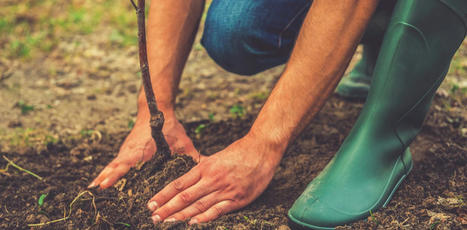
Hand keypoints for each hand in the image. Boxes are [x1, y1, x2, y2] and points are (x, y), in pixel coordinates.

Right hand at [89, 115, 199, 188]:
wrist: (155, 109)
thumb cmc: (171, 127)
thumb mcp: (183, 141)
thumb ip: (192, 156)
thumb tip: (206, 167)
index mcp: (143, 149)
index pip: (127, 163)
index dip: (117, 174)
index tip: (106, 184)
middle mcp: (132, 150)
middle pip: (116, 166)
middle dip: (106, 178)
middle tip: (96, 191)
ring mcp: (127, 150)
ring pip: (113, 165)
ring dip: (103, 175)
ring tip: (93, 190)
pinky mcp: (126, 151)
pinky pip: (115, 163)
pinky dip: (107, 171)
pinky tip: (100, 183)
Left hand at [146, 136, 282, 223]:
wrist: (262, 149)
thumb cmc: (239, 152)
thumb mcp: (217, 157)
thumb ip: (203, 169)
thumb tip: (188, 178)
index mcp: (205, 167)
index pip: (179, 184)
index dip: (164, 195)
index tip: (151, 203)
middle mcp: (212, 179)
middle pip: (185, 196)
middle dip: (167, 208)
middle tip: (153, 217)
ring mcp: (225, 190)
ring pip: (198, 205)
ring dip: (181, 215)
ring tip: (167, 222)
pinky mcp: (238, 199)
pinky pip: (218, 210)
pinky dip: (204, 217)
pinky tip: (192, 223)